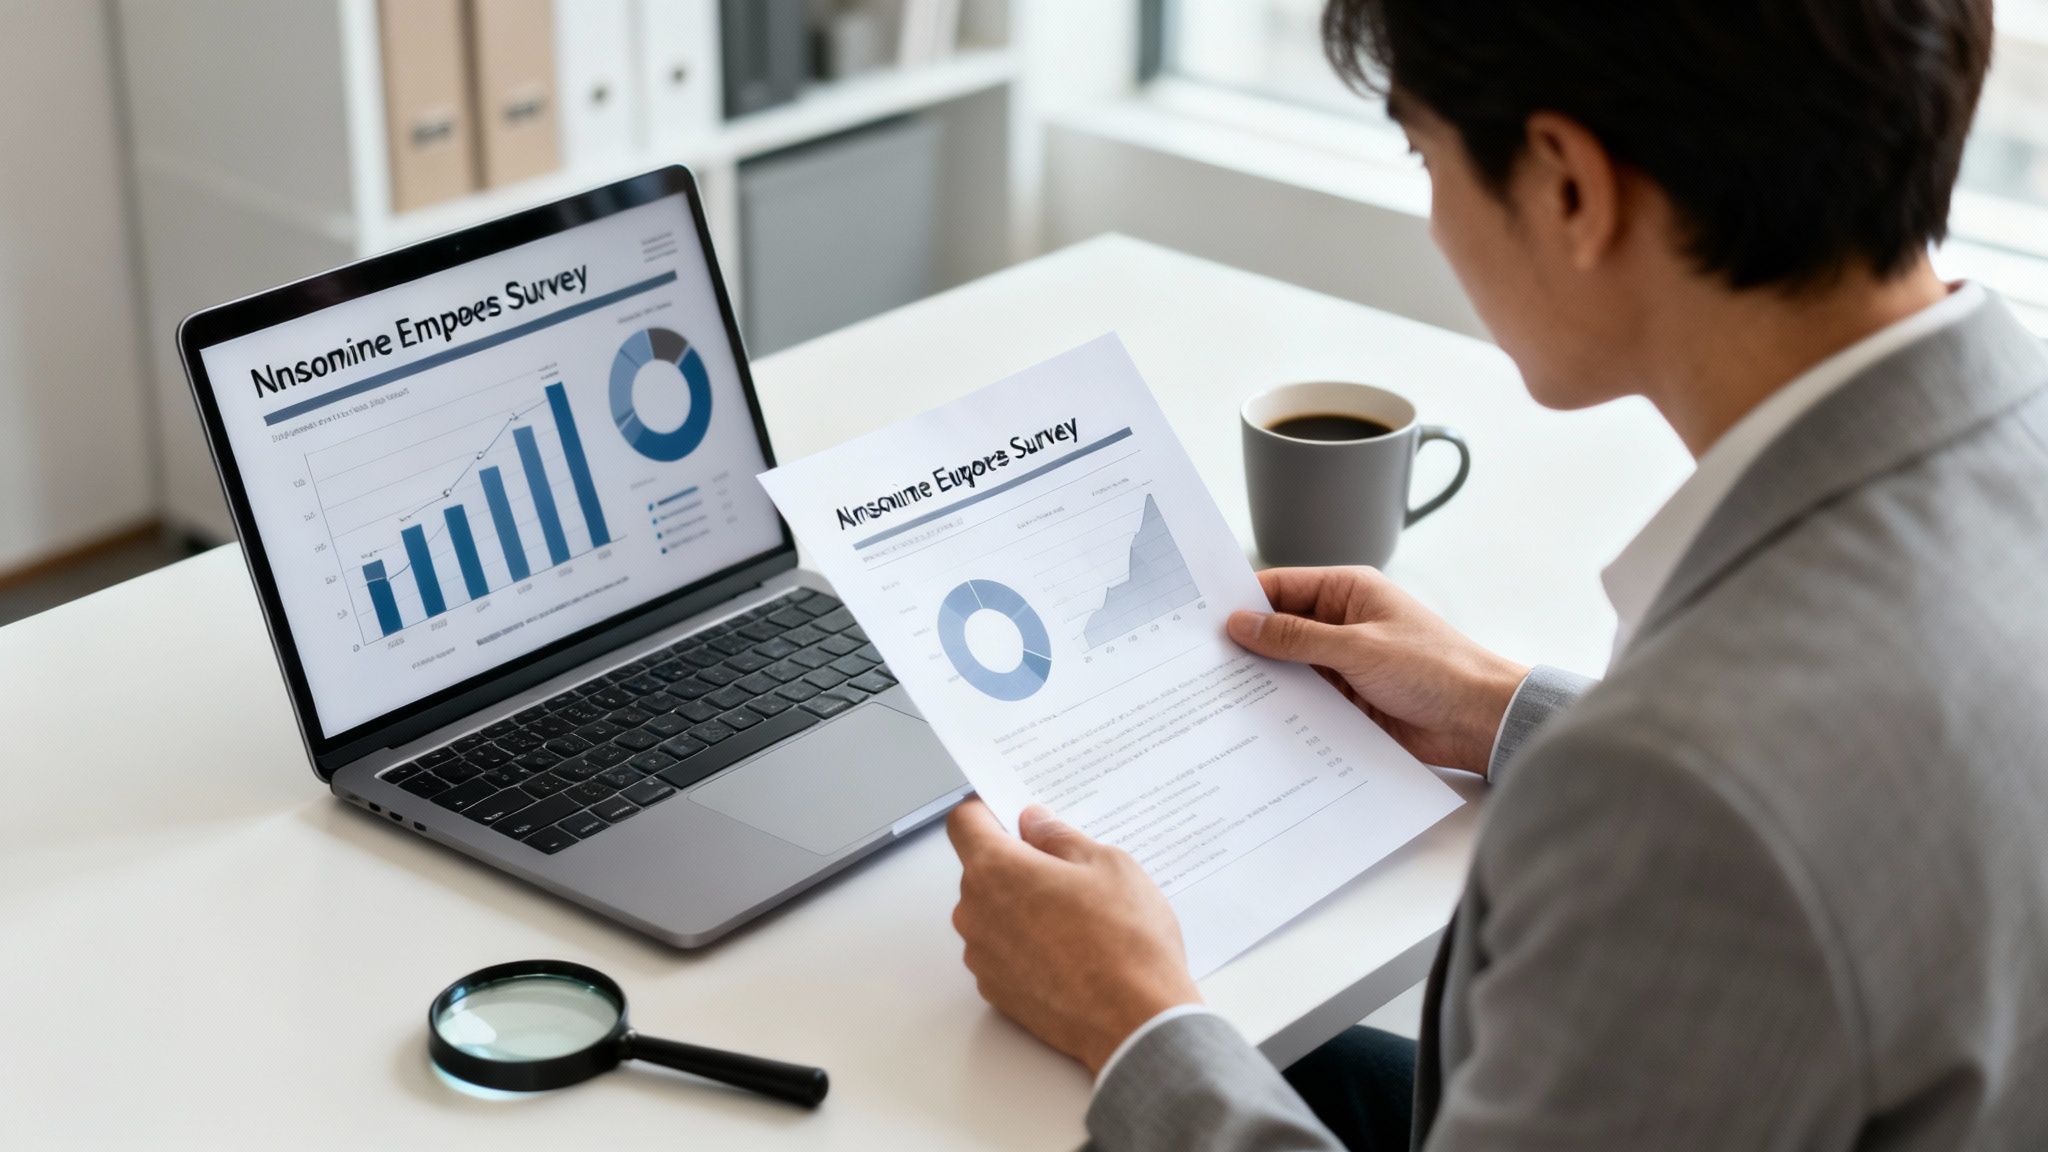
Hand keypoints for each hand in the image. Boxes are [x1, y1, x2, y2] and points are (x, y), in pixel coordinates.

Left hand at [947, 799, 1200, 1075]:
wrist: (1136, 1022)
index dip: (986, 812)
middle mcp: (976, 913)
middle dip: (1015, 862)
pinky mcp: (996, 991)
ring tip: (1076, 916)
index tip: (1009, 814)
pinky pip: (1002, 951)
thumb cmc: (1126, 942)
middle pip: (980, 869)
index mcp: (996, 870)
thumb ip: (1059, 837)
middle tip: (1066, 869)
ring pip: (991, 912)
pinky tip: (1069, 950)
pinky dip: (1025, 944)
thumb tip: (1034, 823)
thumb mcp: (1107, 864)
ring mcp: (983, 956)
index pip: (964, 823)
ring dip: (1020, 906)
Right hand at [1227, 567, 1528, 775]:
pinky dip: (1282, 710)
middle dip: (1246, 646)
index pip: (1281, 587)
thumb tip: (1242, 625)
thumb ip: (1297, 638)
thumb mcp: (1359, 647)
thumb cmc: (1437, 669)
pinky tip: (1253, 722)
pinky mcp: (1346, 702)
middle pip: (1278, 630)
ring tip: (1216, 696)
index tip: (1202, 620)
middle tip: (1199, 662)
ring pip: (1287, 669)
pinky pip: (1303, 701)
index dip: (1243, 602)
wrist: (1480, 721)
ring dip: (1263, 682)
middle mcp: (1342, 624)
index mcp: (1349, 592)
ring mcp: (1343, 664)